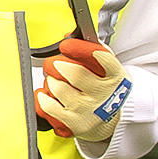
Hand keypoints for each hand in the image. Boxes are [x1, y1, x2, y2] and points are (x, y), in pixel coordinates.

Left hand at [32, 39, 126, 153]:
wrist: (113, 122)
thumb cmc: (106, 90)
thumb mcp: (108, 69)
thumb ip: (93, 49)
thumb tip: (69, 34)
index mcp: (115, 76)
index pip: (101, 57)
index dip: (80, 49)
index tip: (65, 45)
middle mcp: (103, 94)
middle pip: (75, 73)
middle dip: (57, 64)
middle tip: (53, 64)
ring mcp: (89, 110)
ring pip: (59, 89)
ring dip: (50, 81)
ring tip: (54, 81)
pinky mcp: (75, 124)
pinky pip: (49, 107)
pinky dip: (42, 97)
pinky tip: (46, 94)